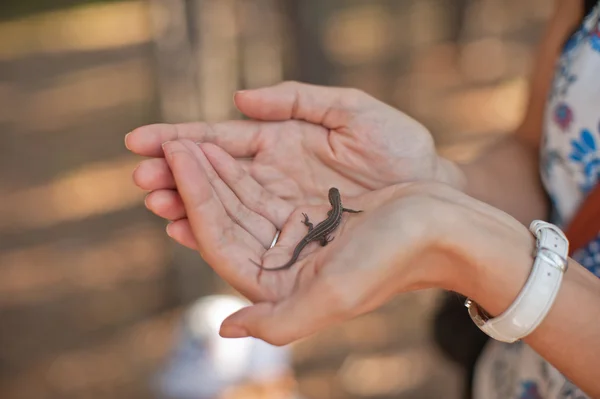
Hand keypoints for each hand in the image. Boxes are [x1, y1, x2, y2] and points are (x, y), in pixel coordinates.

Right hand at [126, 81, 463, 248]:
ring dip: (187, 205)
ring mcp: (282, 208)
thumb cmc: (399, 148)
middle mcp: (274, 176)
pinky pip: (249, 236)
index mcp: (282, 141)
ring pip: (224, 206)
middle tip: (140, 179)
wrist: (432, 193)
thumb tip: (239, 100)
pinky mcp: (294, 239)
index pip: (222, 139)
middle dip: (175, 175)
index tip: (141, 140)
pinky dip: (215, 232)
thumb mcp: (352, 111)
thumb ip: (297, 99)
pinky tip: (188, 230)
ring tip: (156, 204)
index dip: (181, 139)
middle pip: (215, 176)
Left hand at [159, 138, 506, 345]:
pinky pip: (260, 189)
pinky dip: (238, 168)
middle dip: (191, 181)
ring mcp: (292, 238)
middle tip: (164, 143)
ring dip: (209, 171)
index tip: (176, 157)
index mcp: (282, 289)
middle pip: (222, 219)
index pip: (220, 241)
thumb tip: (224, 330)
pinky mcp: (304, 214)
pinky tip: (220, 147)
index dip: (193, 200)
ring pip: (237, 201)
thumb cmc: (396, 257)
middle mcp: (281, 266)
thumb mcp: (338, 295)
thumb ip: (280, 322)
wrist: (443, 226)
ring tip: (183, 139)